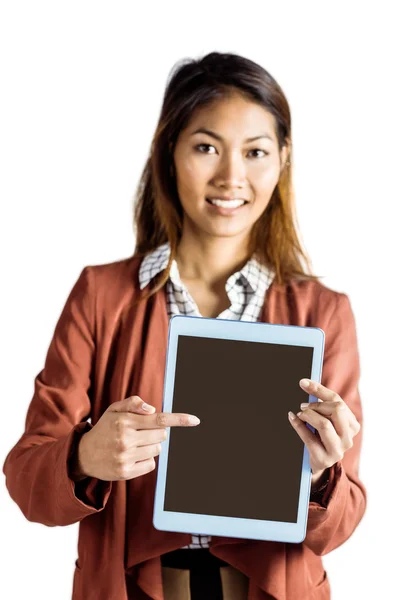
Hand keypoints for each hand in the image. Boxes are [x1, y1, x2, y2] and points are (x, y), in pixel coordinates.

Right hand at [74, 396, 199, 481]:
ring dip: (151, 445)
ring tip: (134, 444)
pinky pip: (151, 464)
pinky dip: (146, 460)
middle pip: (161, 435)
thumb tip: (153, 410)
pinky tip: (132, 457)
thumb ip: (133, 404)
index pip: (158, 419)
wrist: (84, 455)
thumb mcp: (114, 410)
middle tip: (140, 432)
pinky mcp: (126, 473)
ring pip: (157, 450)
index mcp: (124, 421)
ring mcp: (125, 457)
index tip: (195, 420)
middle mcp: (125, 439)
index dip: (179, 419)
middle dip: (156, 432)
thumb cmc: (105, 429)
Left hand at [288, 379, 360, 483]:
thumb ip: (322, 403)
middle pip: (337, 410)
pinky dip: (298, 426)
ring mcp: (338, 450)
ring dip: (308, 415)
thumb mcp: (327, 419)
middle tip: (303, 406)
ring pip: (324, 424)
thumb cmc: (322, 436)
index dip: (319, 390)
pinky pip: (309, 438)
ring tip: (300, 414)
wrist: (319, 462)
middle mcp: (348, 438)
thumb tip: (305, 383)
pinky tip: (292, 418)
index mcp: (352, 425)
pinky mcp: (324, 459)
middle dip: (317, 404)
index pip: (338, 402)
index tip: (303, 382)